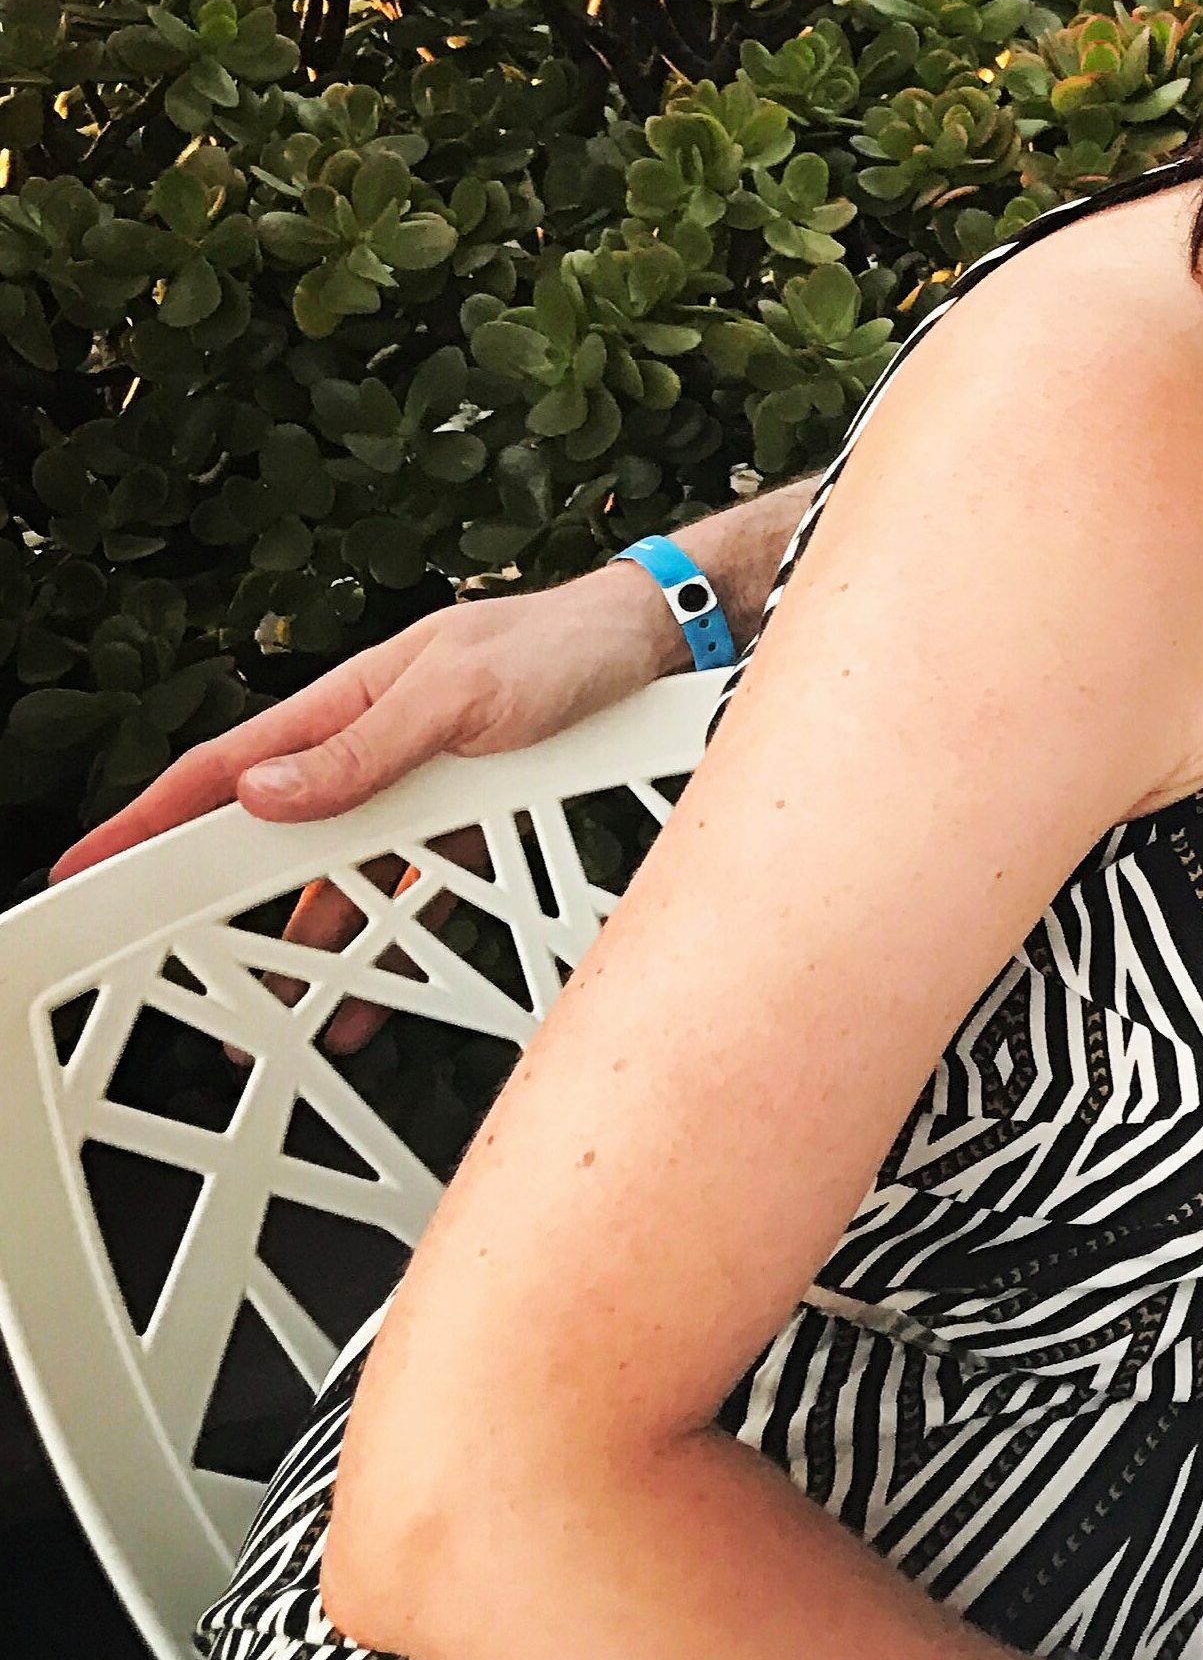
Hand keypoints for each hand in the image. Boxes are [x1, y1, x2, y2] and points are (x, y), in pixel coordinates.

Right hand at [53, 564, 688, 1048]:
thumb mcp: (457, 695)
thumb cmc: (560, 646)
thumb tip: (263, 795)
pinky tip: (370, 996)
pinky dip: (392, 944)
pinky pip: (416, 891)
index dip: (151, 818)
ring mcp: (421, 787)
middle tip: (171, 971)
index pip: (227, 767)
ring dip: (304, 946)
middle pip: (274, 837)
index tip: (87, 866)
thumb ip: (362, 749)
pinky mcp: (474, 818)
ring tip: (266, 1015)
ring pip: (340, 878)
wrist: (657, 644)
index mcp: (347, 703)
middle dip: (216, 907)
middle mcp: (373, 747)